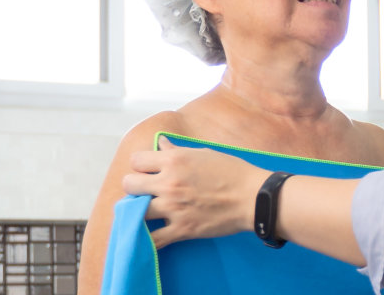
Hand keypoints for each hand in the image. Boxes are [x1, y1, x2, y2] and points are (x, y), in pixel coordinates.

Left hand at [121, 139, 271, 246]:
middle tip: (144, 191)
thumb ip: (177, 151)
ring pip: (135, 211)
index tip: (148, 170)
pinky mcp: (182, 229)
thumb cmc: (233, 172)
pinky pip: (153, 239)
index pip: (137, 160)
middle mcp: (169, 183)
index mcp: (175, 161)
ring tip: (146, 211)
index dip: (140, 165)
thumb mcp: (204, 154)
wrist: (253, 197)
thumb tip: (161, 143)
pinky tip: (147, 237)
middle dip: (134, 186)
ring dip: (138, 211)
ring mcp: (174, 208)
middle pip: (129, 184)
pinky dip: (147, 240)